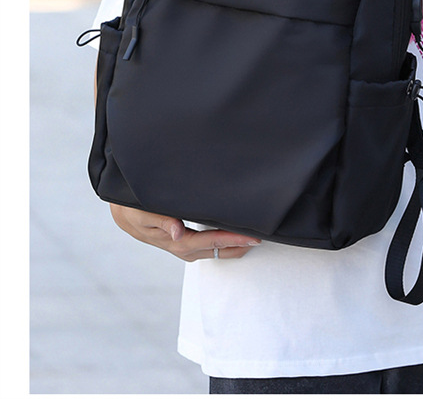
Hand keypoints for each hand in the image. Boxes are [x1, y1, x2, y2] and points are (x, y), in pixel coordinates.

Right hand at [110, 204, 260, 261]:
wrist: (123, 213)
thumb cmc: (134, 209)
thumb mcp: (143, 212)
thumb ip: (161, 221)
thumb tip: (177, 234)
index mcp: (175, 241)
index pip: (209, 242)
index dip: (230, 240)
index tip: (251, 237)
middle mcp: (182, 248)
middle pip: (216, 250)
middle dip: (239, 245)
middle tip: (262, 237)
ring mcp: (185, 247)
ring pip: (215, 250)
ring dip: (234, 246)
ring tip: (254, 238)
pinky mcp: (185, 242)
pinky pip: (209, 246)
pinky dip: (224, 243)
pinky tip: (235, 235)